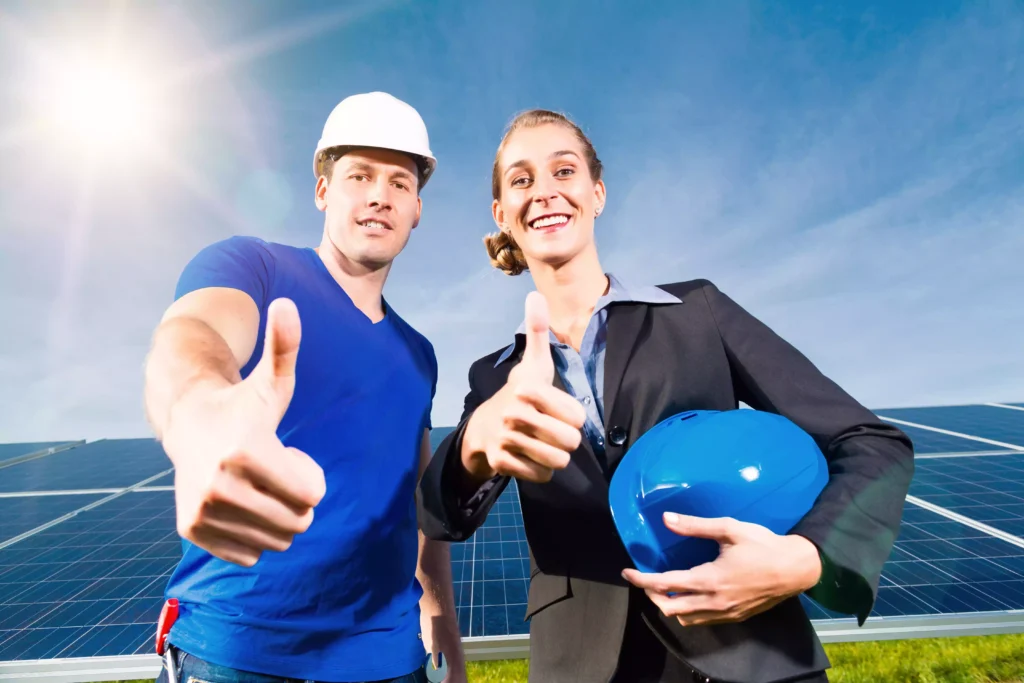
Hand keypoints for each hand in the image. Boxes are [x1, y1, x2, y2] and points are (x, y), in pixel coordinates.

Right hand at [162, 298, 326, 566]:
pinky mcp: (192, 531)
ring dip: (278, 517)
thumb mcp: (272, 379)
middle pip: (298, 522)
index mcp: (244, 452)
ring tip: (257, 485)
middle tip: (274, 471)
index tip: (289, 453)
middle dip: (297, 499)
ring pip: (277, 541)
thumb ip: (285, 346)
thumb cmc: (244, 403)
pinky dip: (254, 535)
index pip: (313, 495)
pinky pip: (251, 554)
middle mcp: (218, 486)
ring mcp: (202, 512)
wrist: (188, 422)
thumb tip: (287, 303)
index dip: (310, 475)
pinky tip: (239, 502)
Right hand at [461, 291, 585, 483]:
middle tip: (553, 432)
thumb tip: (535, 294)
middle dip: (566, 440)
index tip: (558, 410)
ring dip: (555, 456)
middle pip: (570, 442)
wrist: (484, 427)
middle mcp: (516, 413)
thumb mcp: (533, 364)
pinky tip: (531, 457)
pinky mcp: (502, 462)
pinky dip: (540, 471)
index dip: (574, 417)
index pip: (578, 417)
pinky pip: (541, 476)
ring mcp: (507, 438)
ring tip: (543, 444)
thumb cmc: (519, 394)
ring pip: (557, 461)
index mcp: (529, 389)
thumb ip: (538, 332)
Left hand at [622, 512, 821, 626]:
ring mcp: (724, 613)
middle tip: (645, 579)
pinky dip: (687, 611)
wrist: (796, 569)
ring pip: (685, 618)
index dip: (642, 580)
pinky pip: (701, 621)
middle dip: (652, 595)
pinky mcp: (734, 617)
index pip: (665, 584)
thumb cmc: (763, 545)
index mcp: (710, 579)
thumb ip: (695, 525)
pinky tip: (688, 596)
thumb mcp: (729, 529)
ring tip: (663, 588)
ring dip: (669, 605)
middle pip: (670, 608)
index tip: (627, 572)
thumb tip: (666, 519)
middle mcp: (714, 601)